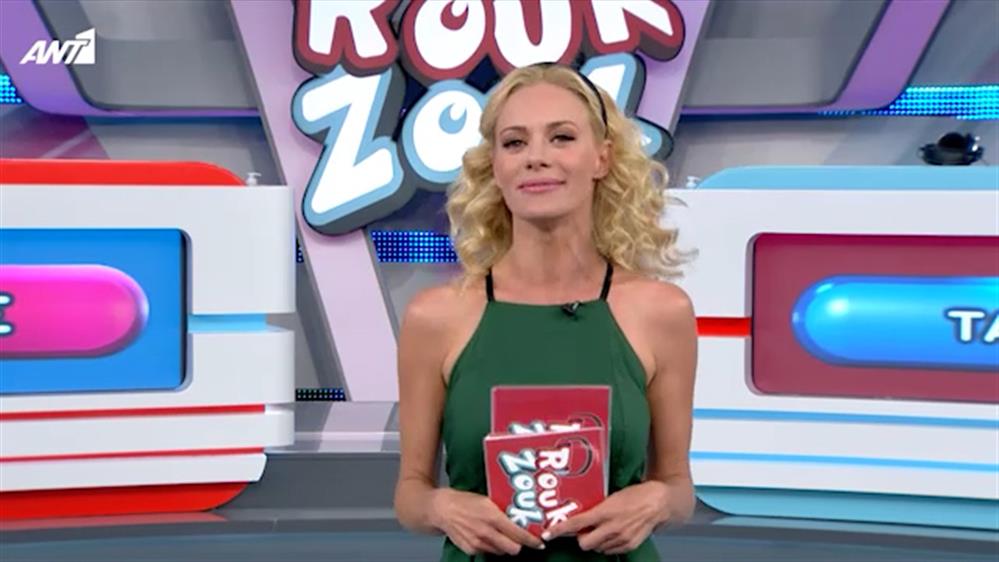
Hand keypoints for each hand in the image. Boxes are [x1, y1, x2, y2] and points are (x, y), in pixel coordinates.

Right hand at [430, 488, 545, 555]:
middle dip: (519, 545)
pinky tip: (486, 536)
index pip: (519, 534)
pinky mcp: (470, 549)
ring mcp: (478, 542)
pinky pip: (488, 552)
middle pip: (513, 549)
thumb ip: (503, 511)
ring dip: (504, 546)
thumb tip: (519, 518)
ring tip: (501, 535)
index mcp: (493, 516)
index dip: (532, 540)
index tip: (539, 543)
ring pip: (501, 552)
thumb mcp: (487, 501)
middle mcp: (486, 532)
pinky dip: (491, 546)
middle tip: (520, 539)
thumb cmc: (464, 501)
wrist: (441, 509)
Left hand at [542, 481, 668, 554]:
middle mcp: (612, 528)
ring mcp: (621, 539)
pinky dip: (607, 545)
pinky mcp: (629, 546)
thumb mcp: (611, 497)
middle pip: (583, 543)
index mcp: (605, 512)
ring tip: (602, 529)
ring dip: (595, 541)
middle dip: (580, 538)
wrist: (659, 502)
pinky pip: (610, 551)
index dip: (559, 530)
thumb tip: (580, 516)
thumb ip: (596, 508)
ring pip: (597, 548)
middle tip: (584, 530)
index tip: (548, 534)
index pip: (576, 523)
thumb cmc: (635, 495)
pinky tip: (612, 534)